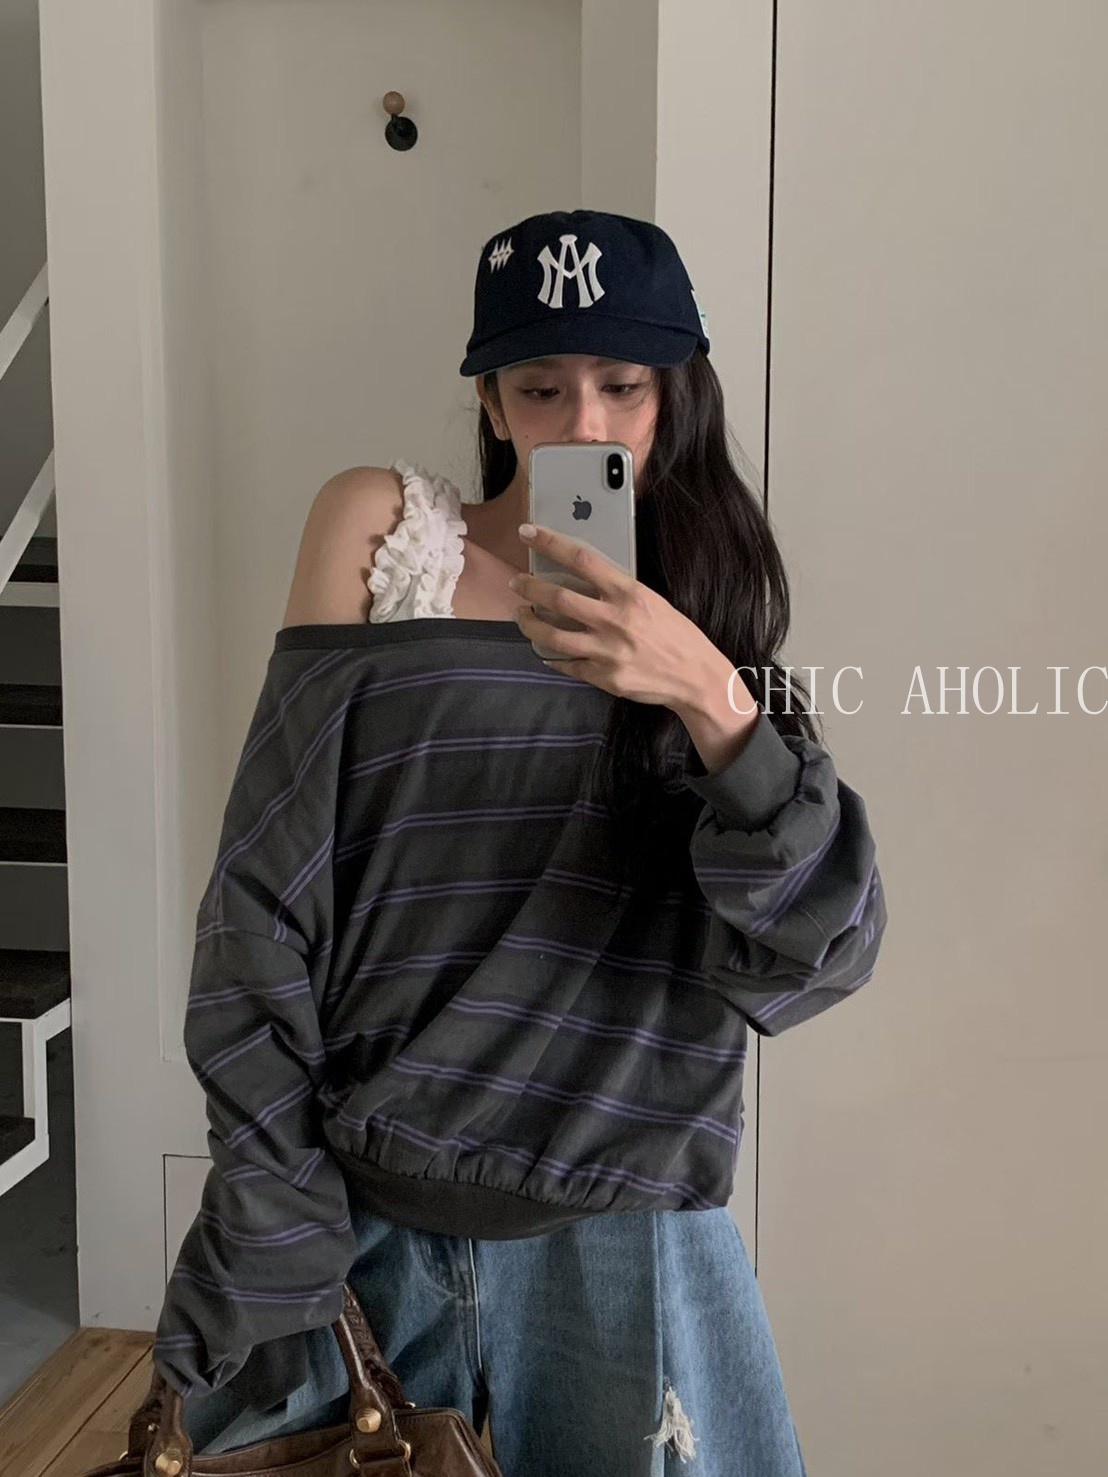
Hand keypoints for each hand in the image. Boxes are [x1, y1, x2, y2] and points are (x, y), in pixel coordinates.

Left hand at [510, 523, 721, 709]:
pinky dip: (551, 656)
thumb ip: (618, 590)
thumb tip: (582, 578)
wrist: (695, 677)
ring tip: (521, 615)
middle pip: (558, 597)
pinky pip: (566, 664)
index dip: (550, 543)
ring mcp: (607, 650)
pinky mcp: (603, 676)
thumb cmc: (676, 635)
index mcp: (628, 593)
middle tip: (517, 583)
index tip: (528, 533)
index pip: (581, 559)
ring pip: (552, 635)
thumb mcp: (652, 600)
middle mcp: (614, 620)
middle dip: (529, 588)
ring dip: (529, 623)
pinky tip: (544, 651)